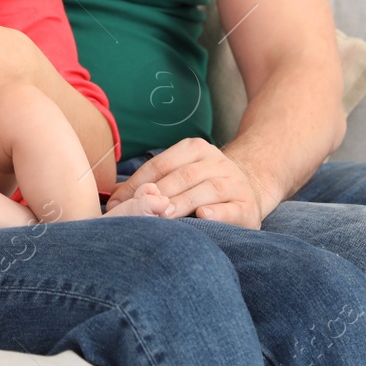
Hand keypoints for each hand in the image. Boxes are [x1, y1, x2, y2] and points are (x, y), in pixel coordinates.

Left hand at [105, 138, 274, 227]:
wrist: (251, 187)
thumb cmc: (204, 185)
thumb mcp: (182, 173)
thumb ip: (154, 182)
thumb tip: (114, 199)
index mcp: (195, 149)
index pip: (161, 164)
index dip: (137, 183)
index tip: (117, 203)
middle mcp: (216, 162)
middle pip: (182, 176)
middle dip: (158, 194)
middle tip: (140, 210)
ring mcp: (233, 183)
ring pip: (205, 190)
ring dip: (182, 202)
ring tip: (164, 214)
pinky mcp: (247, 206)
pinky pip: (231, 208)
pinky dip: (216, 212)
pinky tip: (203, 216)